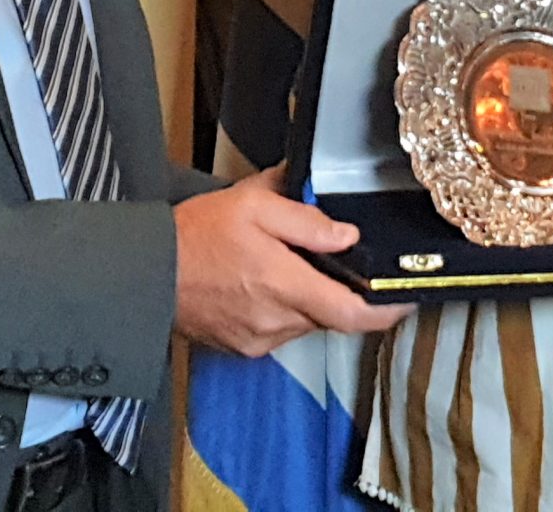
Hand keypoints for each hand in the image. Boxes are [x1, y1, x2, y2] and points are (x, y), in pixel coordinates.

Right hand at [173, 168, 411, 356]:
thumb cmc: (195, 234)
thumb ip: (305, 220)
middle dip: (333, 288)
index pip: (354, 314)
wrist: (145, 272)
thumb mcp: (252, 204)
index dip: (388, 311)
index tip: (407, 299)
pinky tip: (256, 283)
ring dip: (304, 297)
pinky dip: (281, 308)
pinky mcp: (244, 348)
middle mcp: (277, 321)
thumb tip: (346, 236)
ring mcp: (260, 340)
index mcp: (285, 285)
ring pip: (305, 321)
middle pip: (330, 314)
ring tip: (275, 263)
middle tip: (316, 256)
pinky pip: (280, 330)